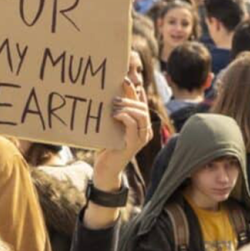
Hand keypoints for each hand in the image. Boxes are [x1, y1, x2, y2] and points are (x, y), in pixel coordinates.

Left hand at [93, 77, 151, 191]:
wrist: (104, 170)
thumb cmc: (106, 148)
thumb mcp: (111, 127)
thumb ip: (114, 115)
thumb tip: (109, 97)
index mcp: (141, 127)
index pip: (141, 106)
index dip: (136, 93)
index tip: (126, 81)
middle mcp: (145, 132)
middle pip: (143, 108)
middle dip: (130, 98)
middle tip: (115, 95)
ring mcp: (141, 139)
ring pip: (142, 116)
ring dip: (128, 107)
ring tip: (114, 105)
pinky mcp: (133, 145)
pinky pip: (134, 127)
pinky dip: (126, 118)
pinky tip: (115, 115)